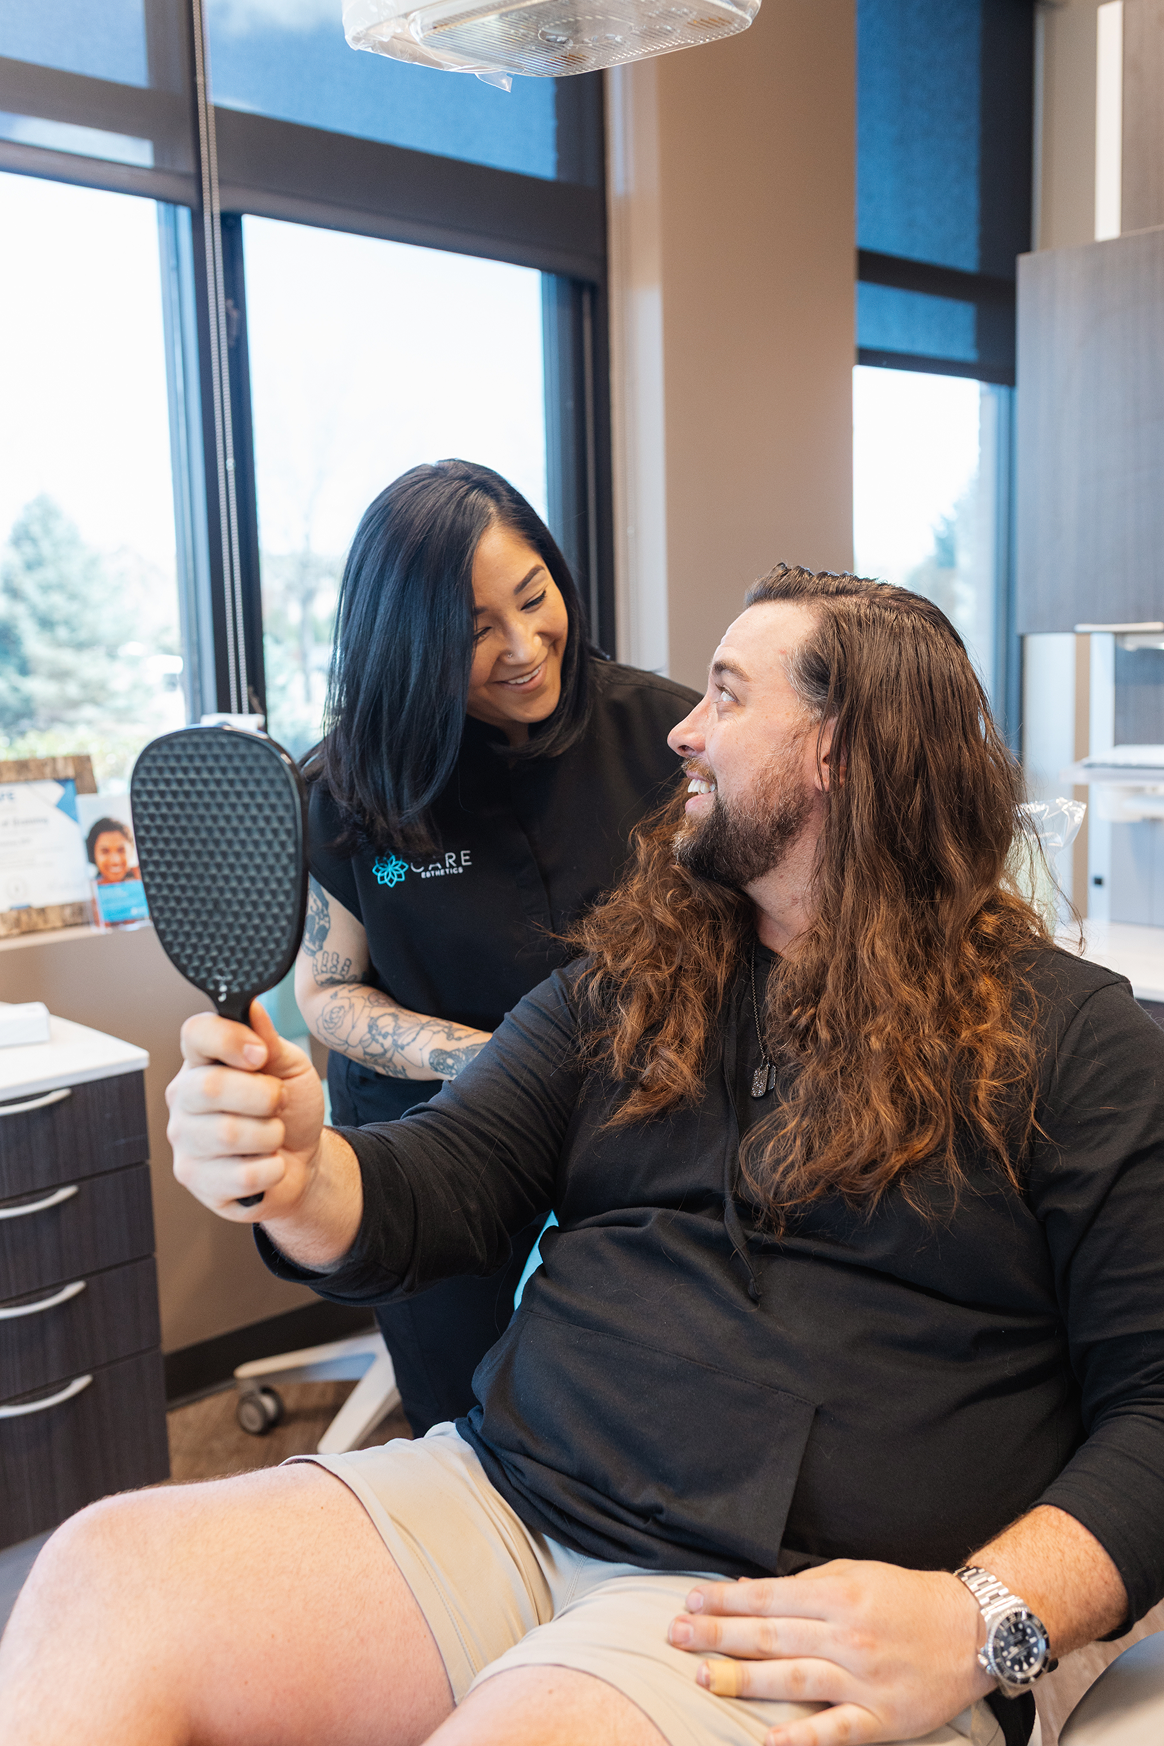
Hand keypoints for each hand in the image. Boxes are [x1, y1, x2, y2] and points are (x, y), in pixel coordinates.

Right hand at [166, 1002, 325, 1221]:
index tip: (260, 1055)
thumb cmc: (289, 1109)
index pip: (195, 1033)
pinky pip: (241, 1174)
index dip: (230, 1040)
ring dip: (271, 1135)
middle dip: (263, 1096)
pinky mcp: (194, 1179)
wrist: (302, 1160)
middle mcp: (183, 1097)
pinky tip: (266, 1163)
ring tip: (272, 1135)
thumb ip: (269, 1040)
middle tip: (277, 1103)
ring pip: (229, 1134)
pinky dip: (271, 1169)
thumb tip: (252, 1009)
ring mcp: (184, 1140)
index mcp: (202, 1061)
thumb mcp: (289, 1067)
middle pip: (211, 1087)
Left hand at [667, 1560, 990, 1745]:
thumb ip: (804, 1585)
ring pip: (792, 1680)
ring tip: (701, 1677)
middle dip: (718, 1636)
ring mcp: (863, 1680)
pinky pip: (835, 1729)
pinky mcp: (881, 1719)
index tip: (690, 1602)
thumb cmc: (907, 1598)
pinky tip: (768, 1739)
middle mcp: (846, 1636)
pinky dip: (801, 1736)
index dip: (726, 1601)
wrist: (972, 1631)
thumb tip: (749, 1592)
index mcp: (838, 1595)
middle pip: (770, 1637)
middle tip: (674, 1636)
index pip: (768, 1598)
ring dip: (742, 1679)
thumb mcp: (855, 1574)